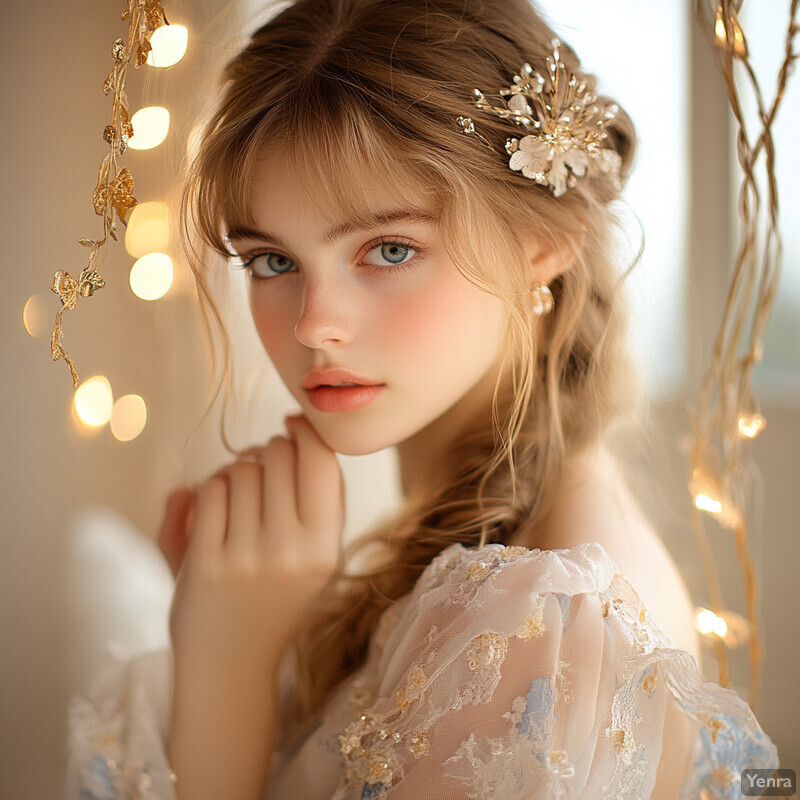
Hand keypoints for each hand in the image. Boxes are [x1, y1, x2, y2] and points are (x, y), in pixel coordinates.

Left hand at [164, 414, 345, 672]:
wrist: (231, 667)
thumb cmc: (276, 601)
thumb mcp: (318, 556)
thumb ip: (321, 495)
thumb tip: (297, 430)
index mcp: (327, 547)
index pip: (321, 461)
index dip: (305, 431)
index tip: (292, 424)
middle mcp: (292, 552)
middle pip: (277, 455)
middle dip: (267, 450)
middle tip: (262, 465)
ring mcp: (246, 559)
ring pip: (240, 470)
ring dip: (236, 471)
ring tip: (239, 495)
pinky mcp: (206, 565)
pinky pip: (208, 491)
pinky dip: (209, 490)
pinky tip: (214, 509)